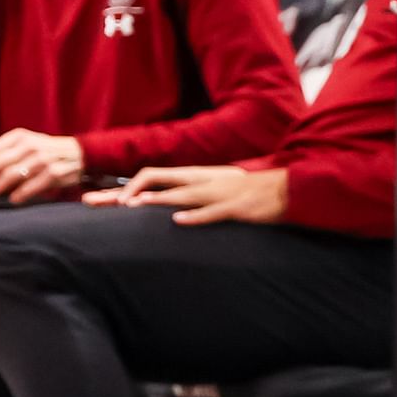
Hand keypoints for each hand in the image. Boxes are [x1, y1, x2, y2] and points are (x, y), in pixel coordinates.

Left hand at [0, 129, 84, 201]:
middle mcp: (28, 146)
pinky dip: (19, 194)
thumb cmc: (44, 150)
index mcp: (18, 137)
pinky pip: (32, 186)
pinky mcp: (54, 173)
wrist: (79, 154)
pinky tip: (11, 200)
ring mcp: (42, 159)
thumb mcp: (20, 143)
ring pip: (11, 174)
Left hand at [92, 164, 287, 225]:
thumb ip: (192, 196)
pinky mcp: (235, 208)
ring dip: (158, 200)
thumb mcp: (215, 190)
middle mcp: (202, 182)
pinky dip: (195, 217)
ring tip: (135, 205)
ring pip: (182, 195)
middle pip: (159, 182)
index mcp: (196, 178)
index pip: (155, 176)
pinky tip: (178, 221)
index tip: (114, 202)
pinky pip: (211, 213)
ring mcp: (218, 193)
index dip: (133, 187)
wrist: (286, 189)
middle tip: (111, 204)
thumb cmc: (247, 194)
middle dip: (133, 192)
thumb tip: (169, 209)